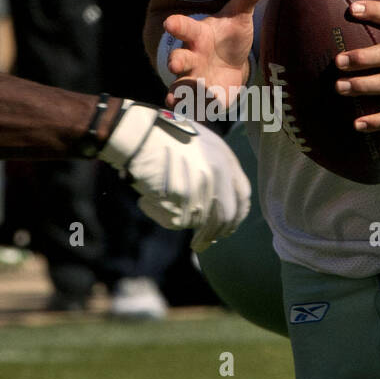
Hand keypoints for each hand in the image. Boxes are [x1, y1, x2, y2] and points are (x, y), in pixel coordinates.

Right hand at [98, 100, 249, 250]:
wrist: (137, 134)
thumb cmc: (160, 136)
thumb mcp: (198, 144)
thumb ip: (214, 168)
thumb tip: (215, 203)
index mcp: (225, 158)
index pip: (242, 195)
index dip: (236, 216)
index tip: (227, 229)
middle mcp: (218, 174)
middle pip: (226, 215)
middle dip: (215, 233)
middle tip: (201, 244)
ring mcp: (201, 187)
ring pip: (198, 220)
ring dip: (180, 217)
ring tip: (157, 201)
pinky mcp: (182, 198)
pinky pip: (176, 221)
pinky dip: (160, 215)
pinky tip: (147, 199)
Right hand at [164, 0, 265, 113]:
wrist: (228, 61)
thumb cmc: (230, 34)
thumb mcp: (240, 14)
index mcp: (198, 35)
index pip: (184, 28)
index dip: (176, 26)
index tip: (169, 23)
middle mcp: (191, 58)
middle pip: (179, 59)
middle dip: (176, 61)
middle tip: (173, 63)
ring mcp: (194, 80)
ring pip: (181, 87)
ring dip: (178, 92)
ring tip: (174, 99)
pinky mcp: (204, 98)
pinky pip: (199, 106)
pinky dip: (198, 110)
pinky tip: (200, 115)